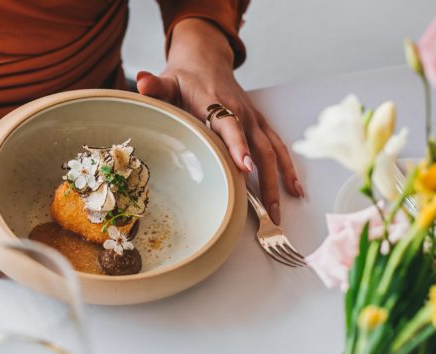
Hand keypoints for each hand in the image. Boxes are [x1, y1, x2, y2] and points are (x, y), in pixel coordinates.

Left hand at [136, 19, 303, 223]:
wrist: (206, 59)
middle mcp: (242, 112)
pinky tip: (294, 190)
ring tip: (279, 213)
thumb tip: (142, 81)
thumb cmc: (184, 77)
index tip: (246, 168)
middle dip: (266, 181)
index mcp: (218, 104)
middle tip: (268, 213)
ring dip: (280, 181)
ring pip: (273, 151)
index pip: (230, 126)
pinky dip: (288, 168)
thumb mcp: (168, 80)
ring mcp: (254, 119)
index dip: (238, 147)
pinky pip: (278, 147)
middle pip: (259, 147)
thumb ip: (156, 86)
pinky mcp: (259, 123)